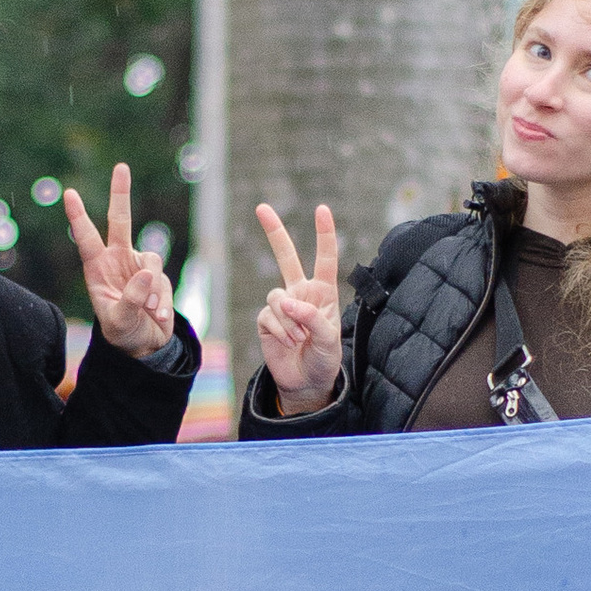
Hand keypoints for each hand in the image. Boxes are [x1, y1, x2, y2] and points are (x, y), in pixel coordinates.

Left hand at [63, 163, 174, 356]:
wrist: (144, 345)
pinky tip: (156, 318)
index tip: (69, 193)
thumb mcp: (119, 321)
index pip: (86, 239)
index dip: (78, 216)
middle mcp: (117, 261)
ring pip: (151, 262)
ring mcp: (139, 266)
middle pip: (120, 221)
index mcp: (97, 269)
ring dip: (152, 290)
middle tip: (121, 167)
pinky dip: (162, 302)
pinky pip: (164, 282)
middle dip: (121, 194)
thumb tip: (146, 272)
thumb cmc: (122, 333)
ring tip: (148, 312)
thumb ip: (130, 298)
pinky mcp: (159, 276)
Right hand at [255, 201, 343, 412]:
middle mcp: (301, 294)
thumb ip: (313, 318)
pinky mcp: (266, 320)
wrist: (306, 383)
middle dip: (274, 232)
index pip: (325, 259)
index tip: (321, 209)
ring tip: (299, 340)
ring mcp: (282, 306)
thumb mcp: (329, 340)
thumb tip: (287, 303)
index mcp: (323, 293)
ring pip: (277, 298)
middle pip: (286, 257)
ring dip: (289, 321)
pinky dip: (279, 331)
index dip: (324, 235)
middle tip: (261, 207)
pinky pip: (268, 316)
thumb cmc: (324, 359)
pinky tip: (287, 343)